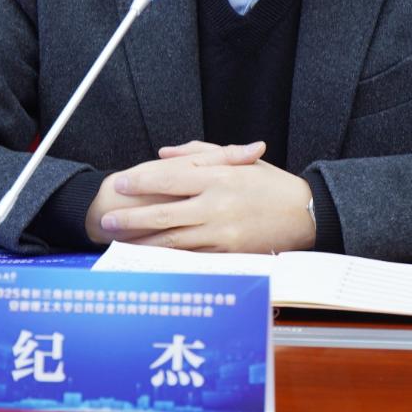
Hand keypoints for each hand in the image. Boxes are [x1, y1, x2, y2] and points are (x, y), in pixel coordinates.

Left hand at [96, 141, 315, 252]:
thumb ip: (198, 153)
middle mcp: (217, 206)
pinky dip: (168, 258)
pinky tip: (150, 257)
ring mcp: (222, 234)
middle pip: (164, 214)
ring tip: (120, 241)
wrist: (304, 214)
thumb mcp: (238, 159)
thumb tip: (163, 155)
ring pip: (173, 241)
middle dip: (131, 219)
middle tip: (107, 220)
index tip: (119, 184)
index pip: (169, 179)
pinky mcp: (229, 255)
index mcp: (218, 178)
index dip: (140, 182)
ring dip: (143, 243)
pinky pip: (191, 257)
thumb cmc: (270, 184)